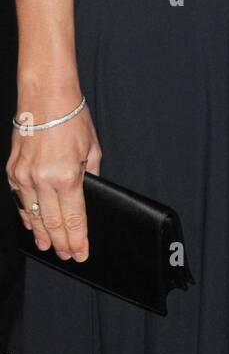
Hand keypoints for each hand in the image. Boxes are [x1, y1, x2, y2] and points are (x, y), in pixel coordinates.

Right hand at [7, 101, 101, 259]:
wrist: (45, 97)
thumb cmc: (72, 118)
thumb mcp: (92, 148)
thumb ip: (90, 175)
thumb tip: (88, 193)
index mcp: (68, 176)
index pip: (74, 218)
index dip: (78, 239)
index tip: (81, 253)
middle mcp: (44, 181)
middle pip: (53, 222)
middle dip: (61, 243)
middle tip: (67, 256)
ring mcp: (24, 177)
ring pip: (32, 216)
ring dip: (42, 234)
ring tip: (48, 248)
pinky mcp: (12, 171)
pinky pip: (19, 200)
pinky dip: (25, 215)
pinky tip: (31, 225)